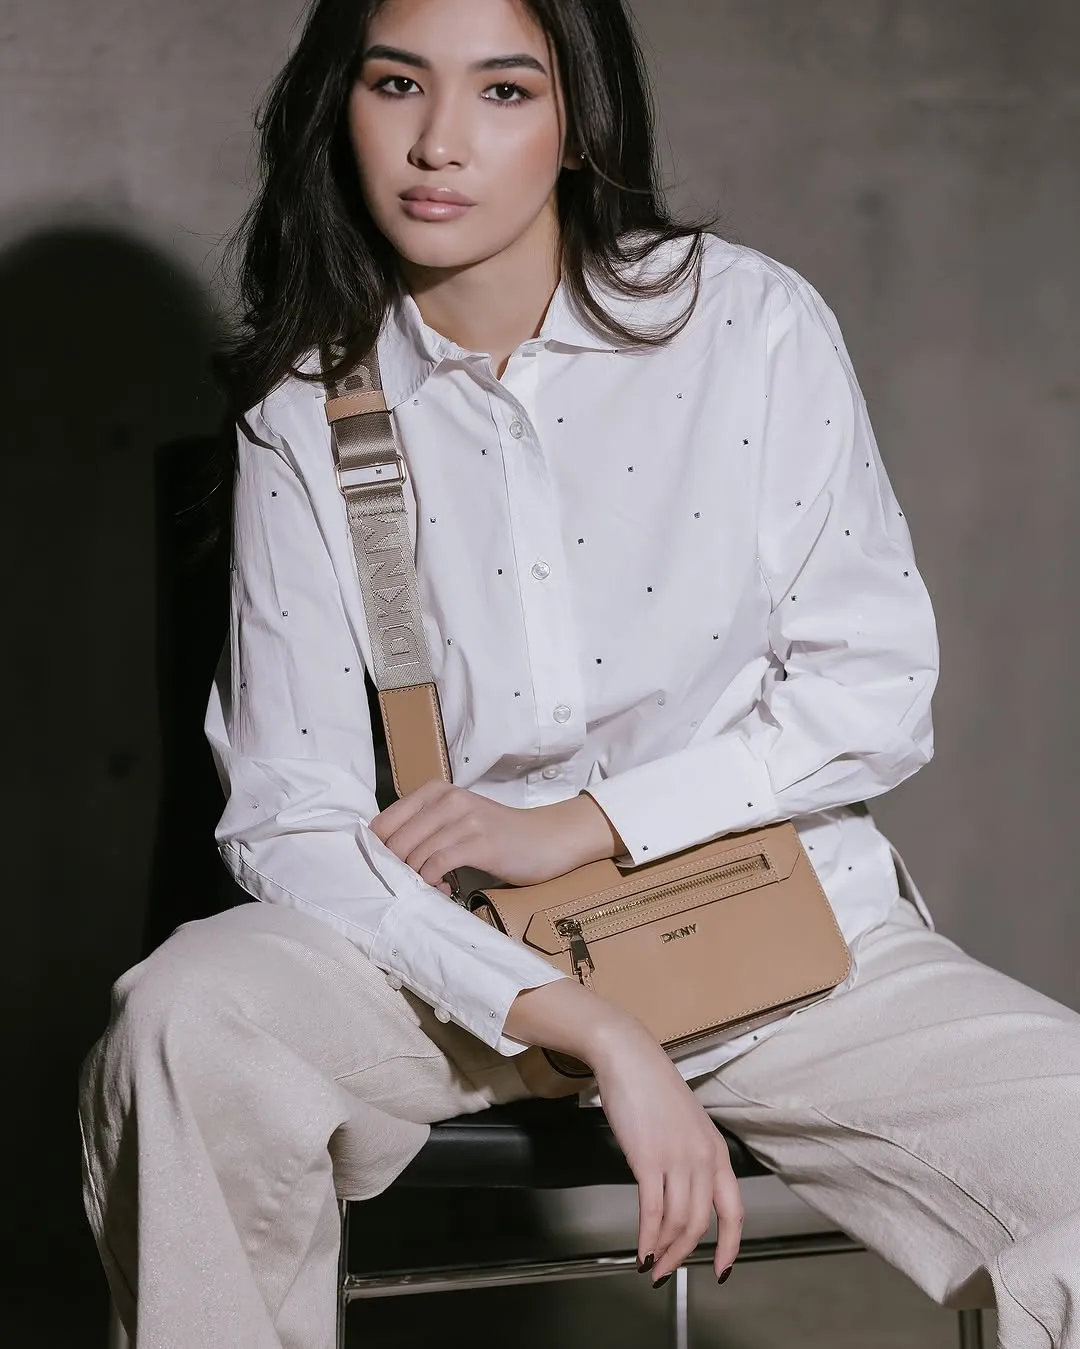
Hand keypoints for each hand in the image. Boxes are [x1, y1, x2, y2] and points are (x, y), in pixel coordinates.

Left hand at [369, 782, 604, 895]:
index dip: (377, 852)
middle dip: (395, 870)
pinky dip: (433, 883)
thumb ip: (422, 829)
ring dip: (415, 880)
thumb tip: (383, 856)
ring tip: (429, 888)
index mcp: (435, 791)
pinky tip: (443, 890)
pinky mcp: (479, 842)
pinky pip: (438, 865)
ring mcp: (464, 819)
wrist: (546, 839)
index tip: (385, 874)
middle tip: (407, 887)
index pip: (384, 822)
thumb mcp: (455, 822)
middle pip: (396, 841)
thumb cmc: (497, 835)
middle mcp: (447, 799)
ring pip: (415, 854)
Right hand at [589, 1017, 743, 1285]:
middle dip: (683, 1255)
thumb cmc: (652, 1086)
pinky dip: (647, 1237)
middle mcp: (703, 1158)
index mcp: (716, 1151)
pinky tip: (640, 1251)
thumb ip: (690, 1156)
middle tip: (666, 1272)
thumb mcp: (685, 1124)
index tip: (722, 1270)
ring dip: (664, 1251)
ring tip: (651, 1265)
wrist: (629, 1056)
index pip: (733, 1211)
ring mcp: (677, 1159)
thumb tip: (682, 1191)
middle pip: (700, 1224)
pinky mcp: (648, 1159)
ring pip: (677, 1222)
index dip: (731, 1246)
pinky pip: (652, 1211)